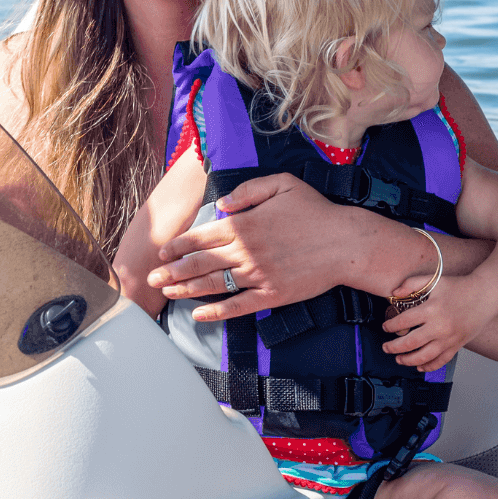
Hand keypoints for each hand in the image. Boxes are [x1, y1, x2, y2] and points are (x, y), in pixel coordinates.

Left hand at [149, 173, 421, 321]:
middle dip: (172, 272)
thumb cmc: (315, 211)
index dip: (178, 246)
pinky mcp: (272, 295)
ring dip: (186, 290)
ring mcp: (257, 275)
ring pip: (213, 285)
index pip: (201, 236)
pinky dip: (216, 311)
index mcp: (244, 224)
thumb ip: (247, 191)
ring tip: (166, 293)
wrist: (346, 243)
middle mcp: (245, 251)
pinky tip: (199, 314)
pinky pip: (238, 306)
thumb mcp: (281, 184)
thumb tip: (221, 205)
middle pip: (199, 263)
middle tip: (151, 279)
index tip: (162, 253)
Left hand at [380, 275, 497, 372]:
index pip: (404, 322)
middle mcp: (440, 327)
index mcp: (432, 309)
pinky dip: (429, 366)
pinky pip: (441, 360)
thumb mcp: (434, 280)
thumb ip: (411, 284)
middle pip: (411, 342)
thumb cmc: (459, 287)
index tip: (386, 327)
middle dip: (394, 347)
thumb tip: (394, 293)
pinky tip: (420, 366)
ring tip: (398, 359)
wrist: (486, 295)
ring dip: (408, 360)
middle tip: (386, 348)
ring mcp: (449, 338)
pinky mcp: (457, 345)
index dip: (391, 326)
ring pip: (425, 356)